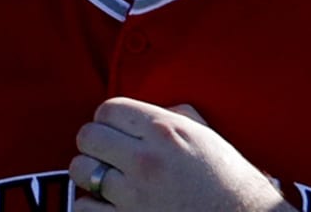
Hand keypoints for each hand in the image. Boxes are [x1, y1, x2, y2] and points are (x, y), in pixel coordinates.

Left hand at [68, 98, 291, 211]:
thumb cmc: (229, 181)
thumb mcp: (206, 135)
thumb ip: (173, 116)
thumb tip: (148, 112)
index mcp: (165, 131)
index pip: (108, 109)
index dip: (107, 118)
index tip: (114, 130)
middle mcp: (146, 159)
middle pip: (88, 136)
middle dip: (94, 143)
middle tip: (105, 153)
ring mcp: (134, 195)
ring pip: (81, 171)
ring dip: (89, 174)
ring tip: (105, 179)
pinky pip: (84, 207)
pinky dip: (92, 205)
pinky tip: (108, 204)